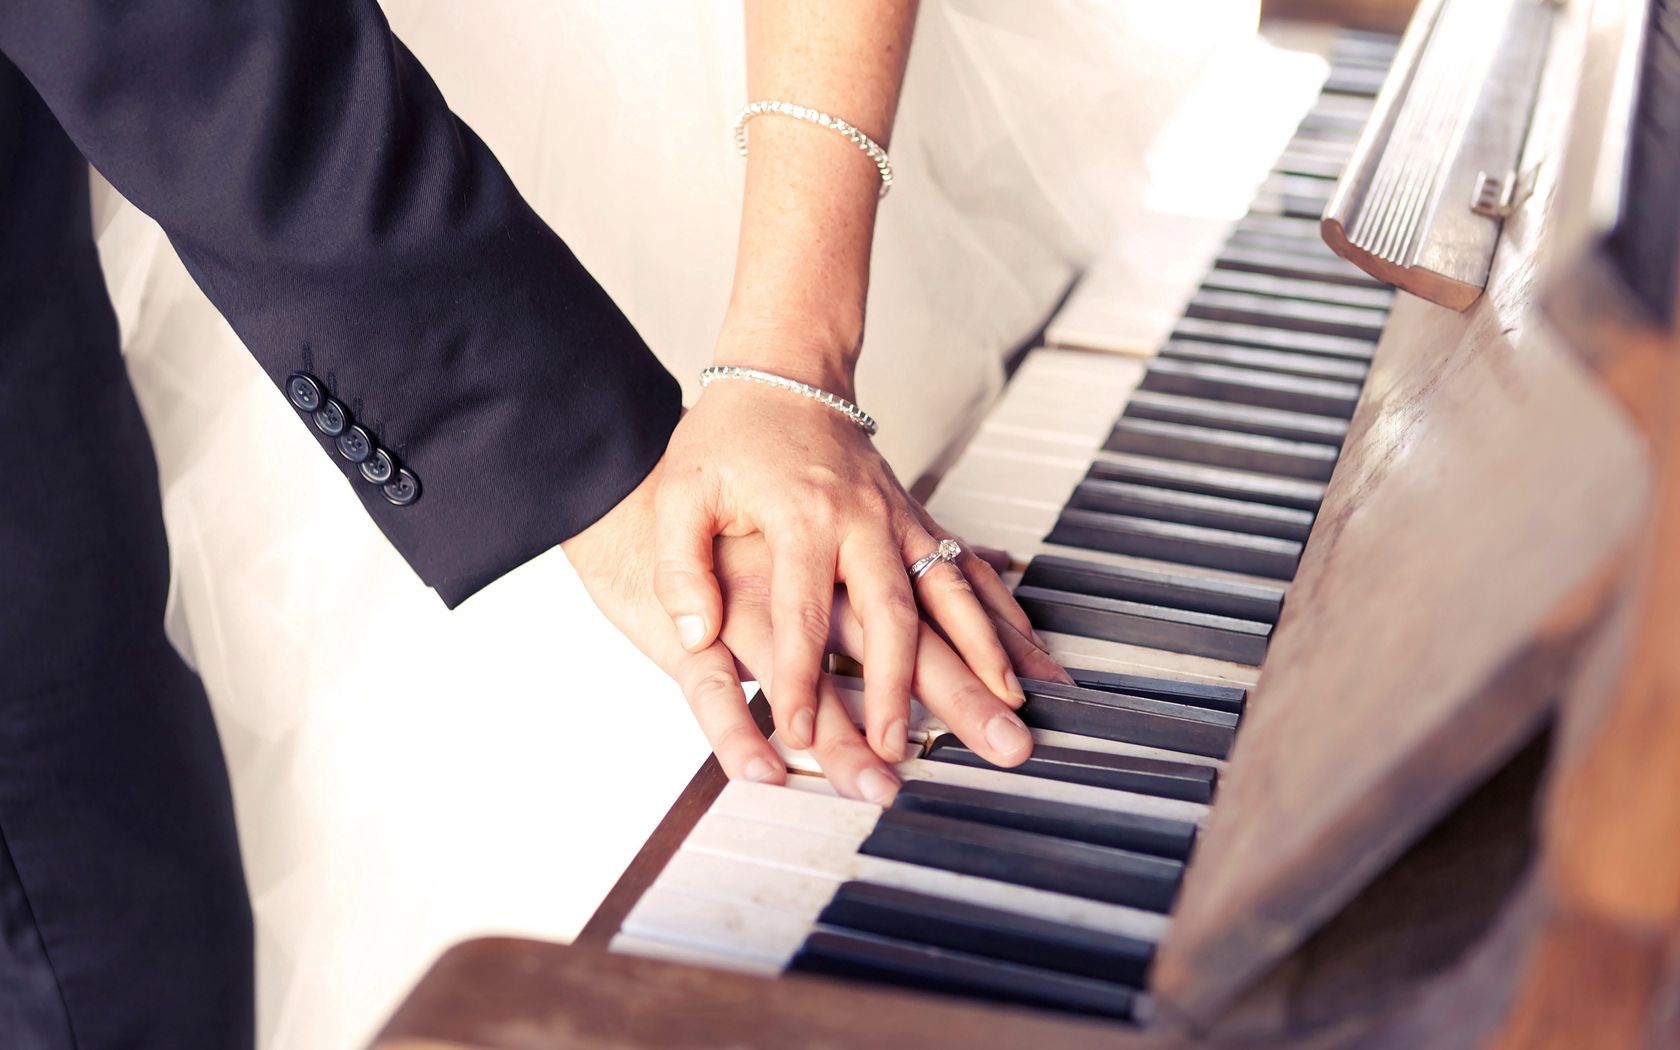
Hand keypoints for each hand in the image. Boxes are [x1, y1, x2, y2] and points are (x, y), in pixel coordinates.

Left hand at [562, 464, 1066, 801]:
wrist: (786, 373)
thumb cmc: (730, 436)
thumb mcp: (684, 493)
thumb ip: (681, 566)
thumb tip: (694, 635)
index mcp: (802, 517)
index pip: (801, 613)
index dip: (799, 678)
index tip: (795, 734)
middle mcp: (863, 520)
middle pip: (892, 614)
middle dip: (898, 688)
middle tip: (899, 748)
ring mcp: (900, 517)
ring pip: (952, 592)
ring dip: (983, 652)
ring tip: (1010, 705)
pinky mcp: (918, 518)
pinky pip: (969, 569)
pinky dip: (1002, 613)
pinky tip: (1030, 653)